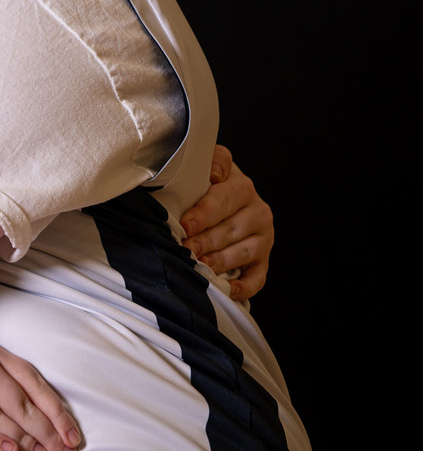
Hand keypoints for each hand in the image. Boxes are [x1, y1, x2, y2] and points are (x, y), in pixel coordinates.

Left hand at [179, 145, 272, 300]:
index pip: (222, 201)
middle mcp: (257, 211)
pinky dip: (244, 286)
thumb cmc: (205, 181)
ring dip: (220, 261)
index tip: (186, 225)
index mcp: (241, 186)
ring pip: (243, 253)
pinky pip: (258, 277)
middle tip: (185, 249)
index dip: (203, 214)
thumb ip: (211, 160)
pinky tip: (228, 289)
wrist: (222, 193)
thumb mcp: (206, 163)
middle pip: (231, 229)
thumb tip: (216, 174)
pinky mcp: (264, 259)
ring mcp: (263, 237)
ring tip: (200, 266)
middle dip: (206, 241)